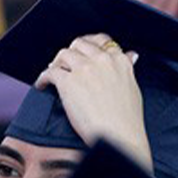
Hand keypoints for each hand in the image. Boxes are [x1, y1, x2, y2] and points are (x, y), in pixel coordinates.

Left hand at [35, 34, 152, 172]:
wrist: (119, 135)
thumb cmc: (128, 118)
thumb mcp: (133, 87)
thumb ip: (128, 68)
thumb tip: (131, 56)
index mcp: (120, 61)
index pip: (103, 42)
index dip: (91, 45)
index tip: (85, 52)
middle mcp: (102, 60)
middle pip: (80, 44)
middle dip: (72, 52)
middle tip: (66, 62)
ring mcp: (84, 69)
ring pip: (64, 53)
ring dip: (57, 63)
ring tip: (54, 73)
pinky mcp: (68, 81)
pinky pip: (50, 72)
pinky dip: (43, 78)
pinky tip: (43, 84)